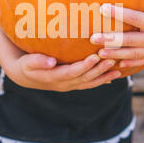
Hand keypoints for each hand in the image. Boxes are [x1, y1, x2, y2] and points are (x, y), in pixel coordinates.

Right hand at [7, 52, 121, 91]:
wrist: (25, 76)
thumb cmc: (25, 65)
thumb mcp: (27, 63)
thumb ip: (37, 61)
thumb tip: (51, 61)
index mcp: (54, 78)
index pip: (72, 72)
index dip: (84, 66)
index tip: (95, 56)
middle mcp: (64, 84)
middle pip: (85, 78)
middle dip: (99, 69)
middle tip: (112, 59)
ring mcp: (70, 86)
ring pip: (90, 82)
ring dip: (104, 76)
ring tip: (118, 69)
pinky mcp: (73, 84)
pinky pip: (90, 83)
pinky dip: (102, 80)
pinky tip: (114, 75)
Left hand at [90, 0, 143, 67]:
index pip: (133, 18)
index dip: (117, 13)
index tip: (102, 8)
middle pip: (129, 40)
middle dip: (110, 40)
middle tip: (92, 38)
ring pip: (133, 54)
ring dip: (115, 55)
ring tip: (98, 54)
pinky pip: (141, 61)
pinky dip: (129, 63)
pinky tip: (115, 64)